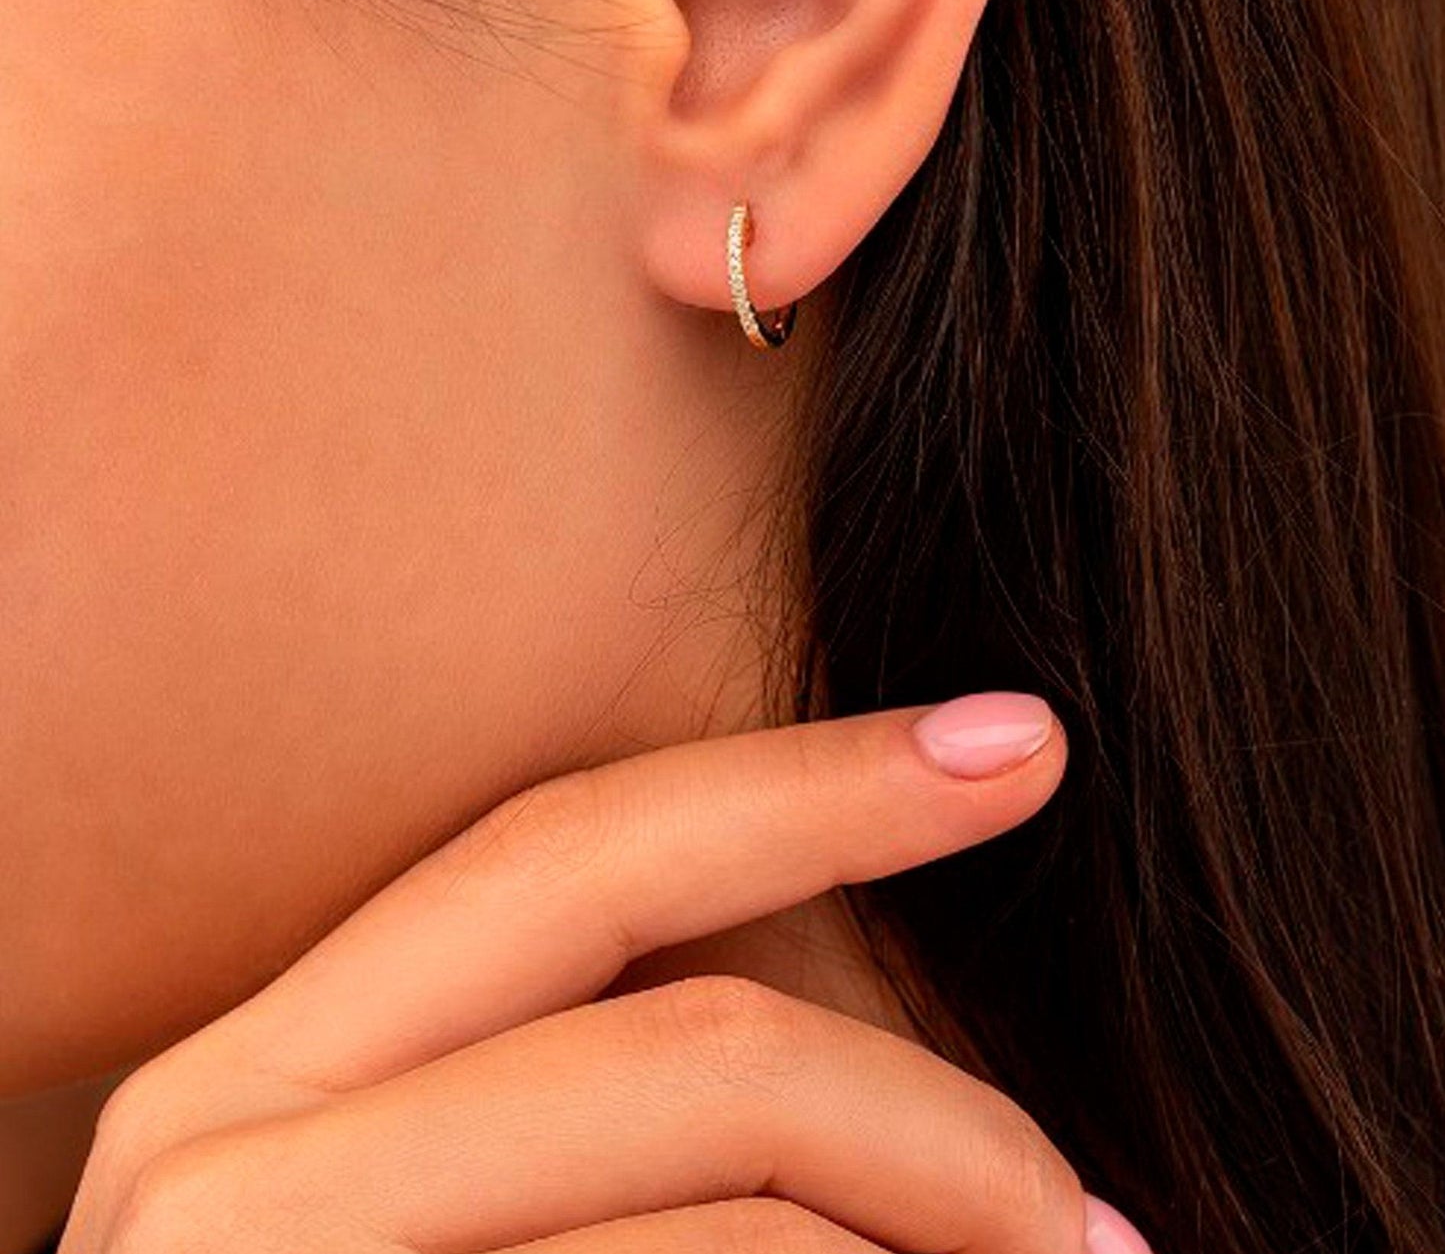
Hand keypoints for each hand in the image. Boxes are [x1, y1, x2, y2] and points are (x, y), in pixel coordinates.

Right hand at [58, 690, 1152, 1253]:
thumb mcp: (438, 1212)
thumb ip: (604, 1105)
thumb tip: (898, 1023)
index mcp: (254, 1085)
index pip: (567, 851)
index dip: (810, 783)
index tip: (1020, 742)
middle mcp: (223, 1182)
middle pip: (691, 1049)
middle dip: (941, 1121)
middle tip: (1099, 1229)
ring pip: (743, 1241)